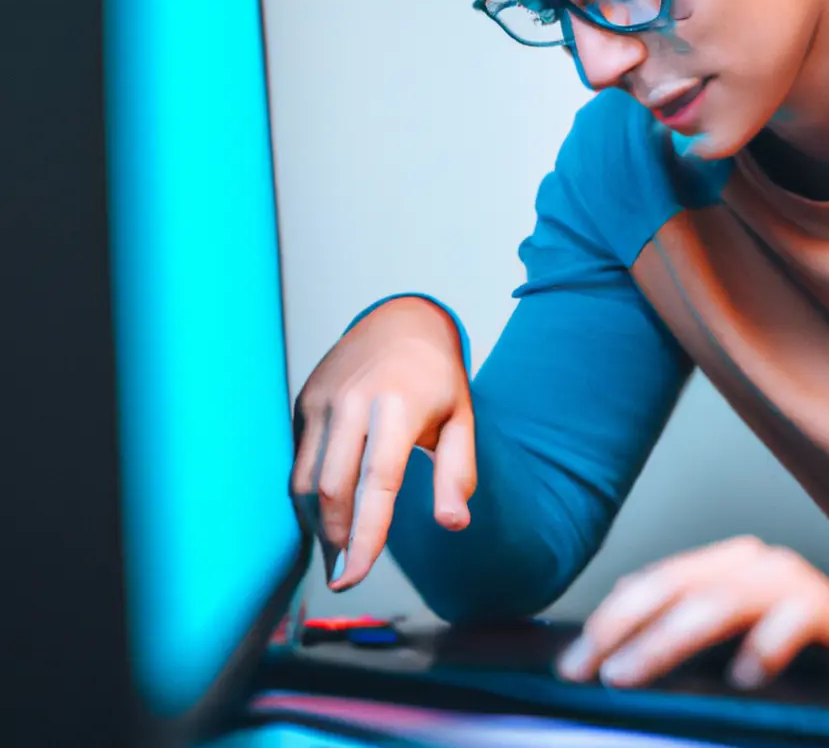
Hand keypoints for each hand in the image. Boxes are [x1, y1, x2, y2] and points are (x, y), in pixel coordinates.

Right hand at [290, 297, 475, 590]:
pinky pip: (298, 459)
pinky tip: (327, 508)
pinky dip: (308, 492)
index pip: (378, 484)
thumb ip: (458, 472)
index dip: (365, 537)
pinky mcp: (304, 400)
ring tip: (338, 545)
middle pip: (332, 489)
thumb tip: (453, 523)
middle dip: (336, 539)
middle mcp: (354, 401)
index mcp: (399, 406)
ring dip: (318, 521)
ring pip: (305, 479)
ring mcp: (324, 399)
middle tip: (347, 571)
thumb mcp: (461, 419)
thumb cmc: (435, 377)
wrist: (401, 320)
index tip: (353, 577)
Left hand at [557, 537, 828, 690]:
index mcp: (724, 566)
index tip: (571, 661)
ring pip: (715, 605)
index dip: (607, 619)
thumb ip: (695, 638)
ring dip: (665, 641)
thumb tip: (623, 655)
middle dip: (618, 628)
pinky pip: (789, 621)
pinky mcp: (827, 605)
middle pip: (670, 587)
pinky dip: (763, 648)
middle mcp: (750, 562)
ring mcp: (787, 579)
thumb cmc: (813, 649)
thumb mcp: (742, 642)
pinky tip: (744, 678)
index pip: (651, 584)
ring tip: (629, 675)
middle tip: (582, 669)